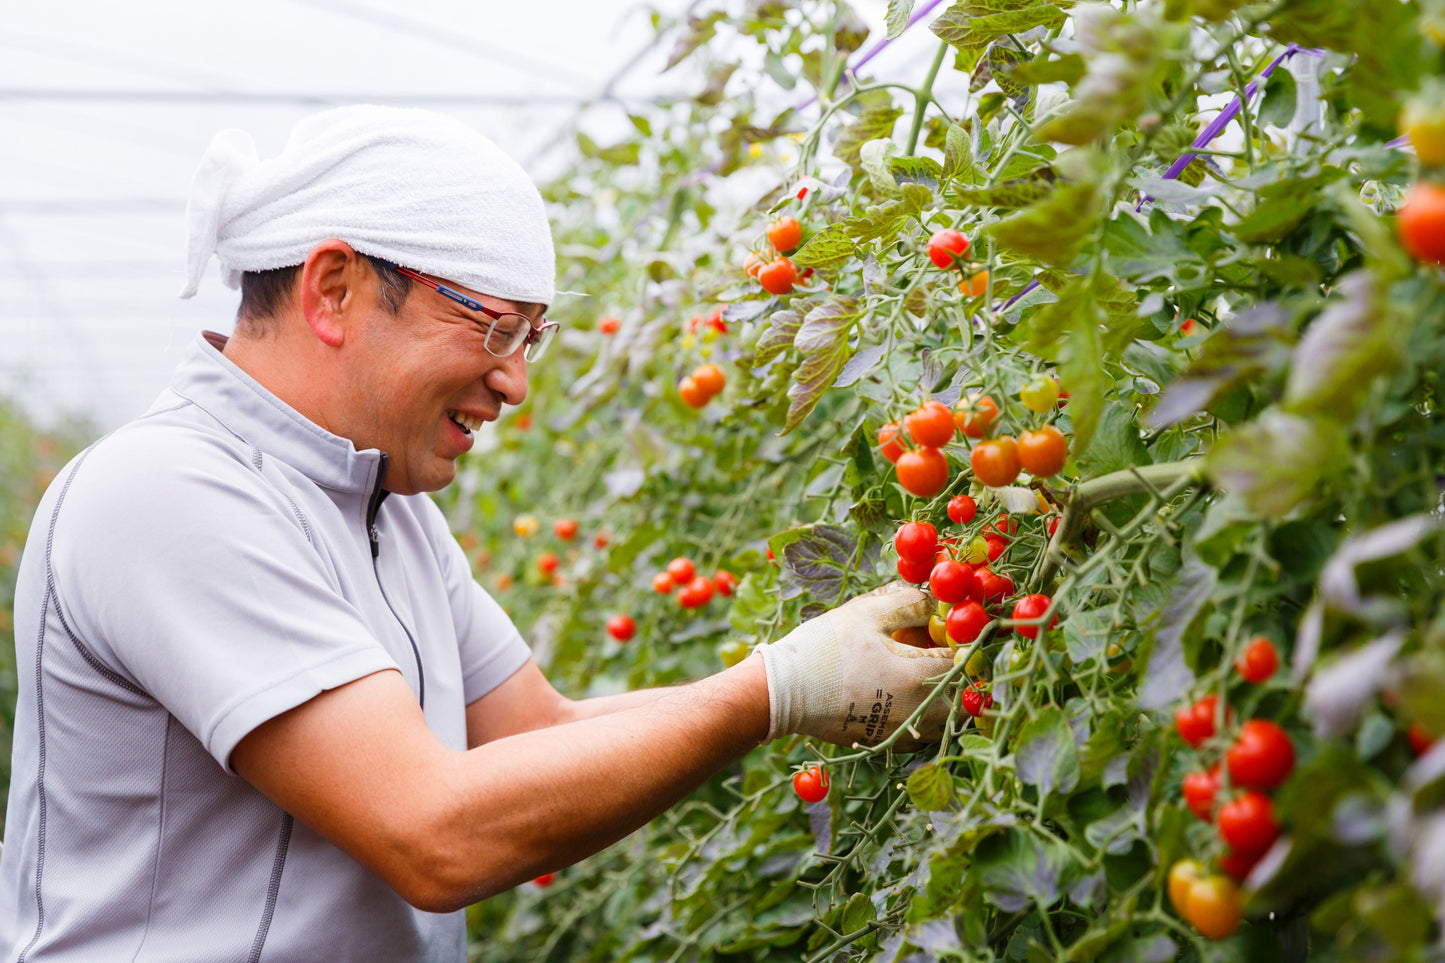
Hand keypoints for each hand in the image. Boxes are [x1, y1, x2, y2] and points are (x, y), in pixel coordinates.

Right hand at [755, 583, 953, 748]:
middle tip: (943, 649)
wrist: (782, 692)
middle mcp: (919, 712)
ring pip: (947, 717)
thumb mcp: (868, 612)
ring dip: (946, 694)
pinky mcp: (887, 743)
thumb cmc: (825, 647)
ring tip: (924, 670)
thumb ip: (911, 603)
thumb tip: (938, 602)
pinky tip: (904, 692)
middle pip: (964, 695)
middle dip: (961, 671)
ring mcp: (904, 732)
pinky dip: (925, 713)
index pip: (966, 660)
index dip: (965, 640)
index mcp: (919, 677)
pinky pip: (924, 731)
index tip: (955, 629)